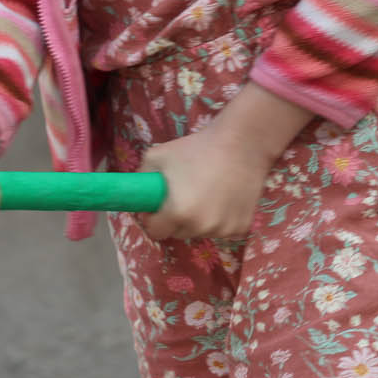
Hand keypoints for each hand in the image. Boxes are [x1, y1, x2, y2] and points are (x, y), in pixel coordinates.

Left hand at [134, 123, 276, 241]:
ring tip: (203, 193)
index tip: (156, 207)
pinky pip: (221, 229)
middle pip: (178, 233)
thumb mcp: (156, 156)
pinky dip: (218, 219)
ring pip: (200, 232)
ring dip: (197, 221)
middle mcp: (202, 227)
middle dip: (174, 220)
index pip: (156, 232)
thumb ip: (140, 178)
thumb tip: (135, 195)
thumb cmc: (195, 149)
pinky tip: (221, 197)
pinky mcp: (242, 227)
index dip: (152, 219)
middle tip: (180, 196)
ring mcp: (224, 229)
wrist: (240, 144)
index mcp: (178, 213)